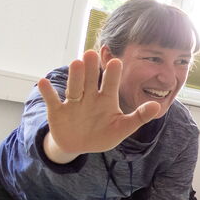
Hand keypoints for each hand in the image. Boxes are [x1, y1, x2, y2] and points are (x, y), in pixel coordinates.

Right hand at [37, 50, 160, 155]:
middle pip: (90, 81)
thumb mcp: (123, 128)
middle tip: (91, 53)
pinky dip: (47, 92)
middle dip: (91, 69)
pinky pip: (52, 100)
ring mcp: (73, 103)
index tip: (117, 61)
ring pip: (74, 87)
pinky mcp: (58, 111)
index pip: (111, 85)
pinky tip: (42, 82)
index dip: (113, 74)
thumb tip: (158, 106)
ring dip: (74, 77)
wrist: (79, 146)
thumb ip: (139, 117)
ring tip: (75, 63)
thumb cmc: (103, 134)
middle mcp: (89, 97)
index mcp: (106, 100)